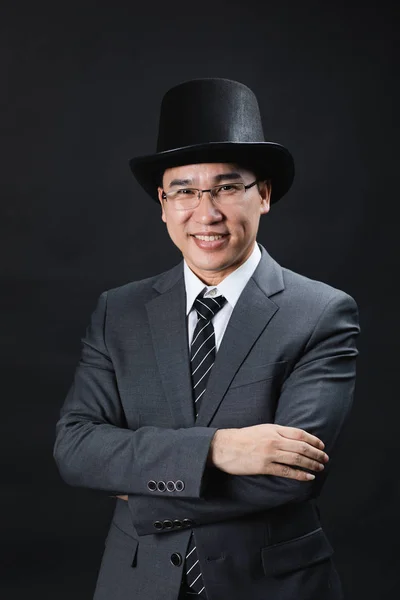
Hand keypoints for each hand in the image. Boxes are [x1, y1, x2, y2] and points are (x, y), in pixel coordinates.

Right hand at [208, 424, 328, 480]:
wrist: (224, 446)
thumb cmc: (241, 438)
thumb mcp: (261, 429)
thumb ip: (277, 433)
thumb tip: (294, 440)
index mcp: (273, 429)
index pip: (299, 433)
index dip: (313, 440)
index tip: (322, 445)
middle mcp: (274, 440)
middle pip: (302, 447)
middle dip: (316, 453)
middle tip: (325, 458)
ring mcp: (269, 453)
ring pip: (297, 459)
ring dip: (311, 464)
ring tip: (320, 467)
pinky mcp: (264, 466)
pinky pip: (286, 471)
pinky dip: (300, 474)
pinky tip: (308, 477)